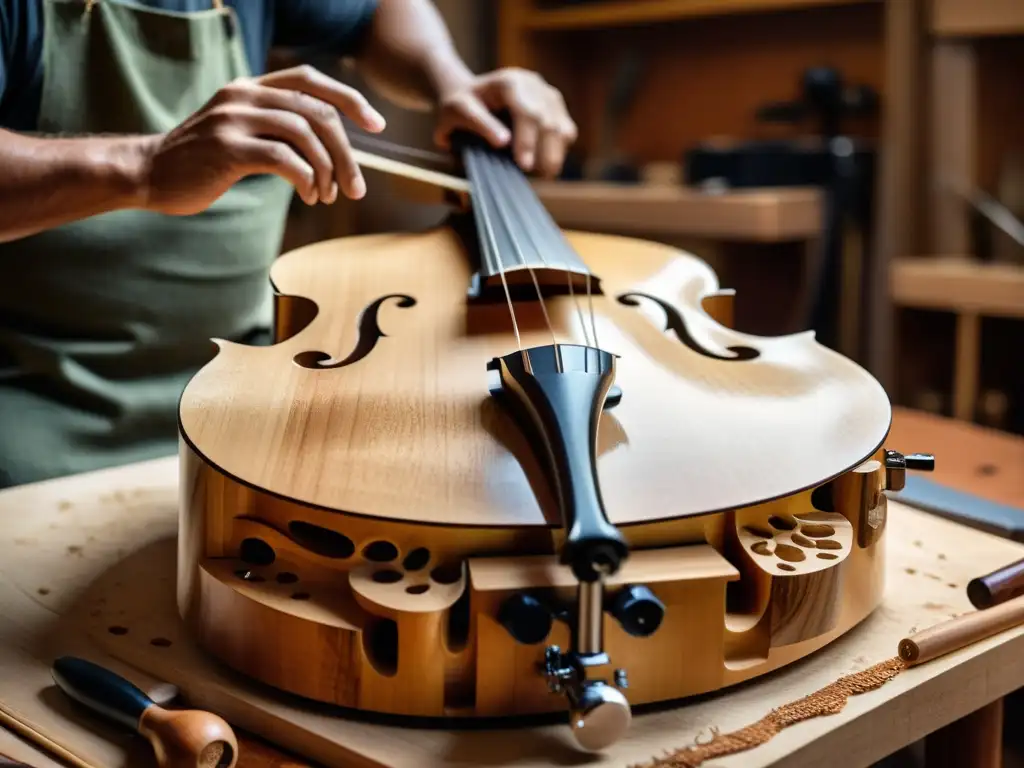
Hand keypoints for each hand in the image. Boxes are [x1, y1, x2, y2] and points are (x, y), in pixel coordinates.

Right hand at [138, 65, 384, 214]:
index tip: (377, 124)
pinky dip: (307, 179)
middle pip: (316, 111)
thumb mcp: (241, 134)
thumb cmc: (201, 162)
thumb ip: (276, 130)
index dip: (349, 98)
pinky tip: (309, 195)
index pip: (310, 79)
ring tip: (327, 196)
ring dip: (328, 169)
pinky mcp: (227, 148)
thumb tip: (329, 149)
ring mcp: (233, 119)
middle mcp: (243, 95)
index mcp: (250, 88)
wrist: (148, 174)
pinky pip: (284, 158)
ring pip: (305, 134)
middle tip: (356, 187)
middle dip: (346, 151)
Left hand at [433, 68, 577, 178]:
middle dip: (545, 154)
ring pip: (563, 129)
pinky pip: (567, 133)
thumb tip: (504, 142)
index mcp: (510, 82)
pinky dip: (558, 151)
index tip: (524, 166)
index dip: (528, 141)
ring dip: (554, 156)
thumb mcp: (458, 111)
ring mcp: (548, 95)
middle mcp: (534, 84)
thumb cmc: (460, 105)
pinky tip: (543, 164)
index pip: (528, 113)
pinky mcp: (556, 109)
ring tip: (540, 174)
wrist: (469, 96)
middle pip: (550, 122)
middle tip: (533, 176)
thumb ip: (479, 123)